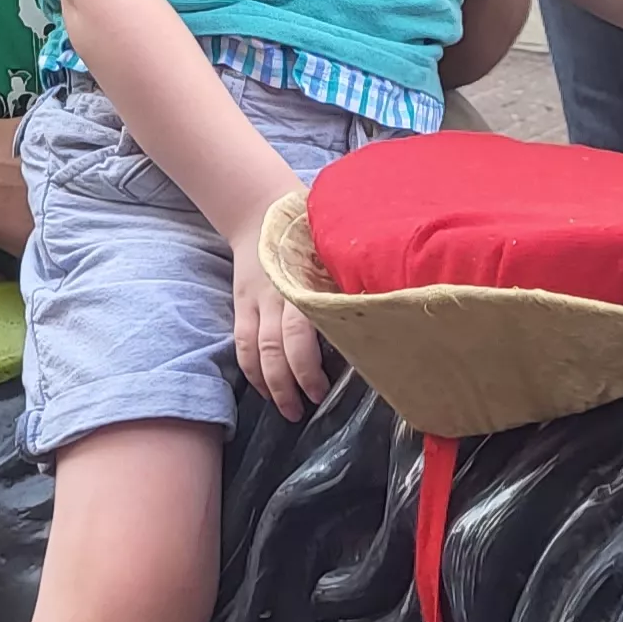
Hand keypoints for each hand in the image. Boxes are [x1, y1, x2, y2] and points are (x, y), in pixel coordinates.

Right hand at [230, 199, 331, 421]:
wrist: (261, 211)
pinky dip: (251, 370)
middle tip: (305, 410)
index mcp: (303, 284)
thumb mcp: (335, 254)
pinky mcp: (240, 304)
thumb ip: (349, 284)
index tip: (323, 390)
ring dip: (268, 384)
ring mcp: (254, 301)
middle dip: (288, 384)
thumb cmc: (311, 235)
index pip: (300, 333)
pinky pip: (241, 343)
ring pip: (254, 350)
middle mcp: (276, 295)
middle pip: (275, 348)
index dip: (307, 366)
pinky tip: (265, 389)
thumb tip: (382, 317)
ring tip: (286, 409)